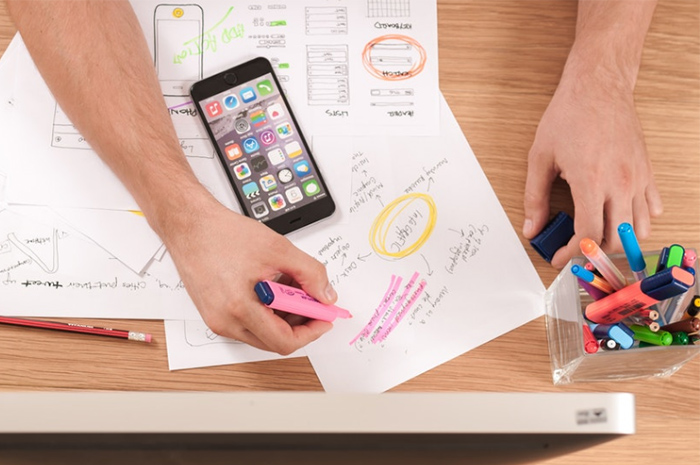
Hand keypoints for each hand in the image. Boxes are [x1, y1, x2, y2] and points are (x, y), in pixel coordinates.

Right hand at [162, 193, 336, 354]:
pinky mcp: (214, 314)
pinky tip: (274, 286)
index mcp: (239, 308)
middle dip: (299, 323)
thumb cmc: (222, 234)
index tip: (324, 318)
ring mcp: (217, 320)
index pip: (284, 342)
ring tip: (290, 286)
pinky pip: (248, 323)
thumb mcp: (278, 248)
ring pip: (262, 333)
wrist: (189, 225)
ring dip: (283, 316)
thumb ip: (310, 273)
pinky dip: (267, 311)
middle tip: (313, 300)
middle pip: (274, 341)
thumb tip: (326, 295)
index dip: (311, 332)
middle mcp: (225, 321)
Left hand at [523, 68, 662, 268]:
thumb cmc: (569, 116)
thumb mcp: (540, 157)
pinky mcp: (647, 171)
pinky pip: (652, 207)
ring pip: (640, 229)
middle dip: (594, 253)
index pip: (588, 236)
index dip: (572, 254)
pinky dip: (639, 221)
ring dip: (619, 241)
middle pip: (616, 240)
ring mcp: (638, 178)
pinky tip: (619, 217)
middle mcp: (620, 183)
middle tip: (575, 251)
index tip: (559, 258)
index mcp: (591, 182)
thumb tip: (532, 228)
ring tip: (597, 238)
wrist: (599, 86)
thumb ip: (535, 197)